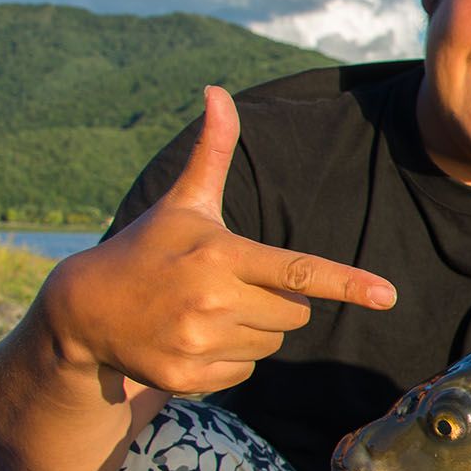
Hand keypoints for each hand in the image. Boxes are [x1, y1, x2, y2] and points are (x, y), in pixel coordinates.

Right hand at [55, 85, 395, 396]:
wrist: (83, 310)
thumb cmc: (149, 248)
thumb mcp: (185, 203)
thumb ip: (213, 152)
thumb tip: (218, 92)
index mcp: (221, 255)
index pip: (298, 271)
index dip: (347, 283)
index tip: (387, 295)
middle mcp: (212, 300)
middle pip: (297, 313)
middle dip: (280, 301)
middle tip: (233, 286)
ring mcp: (198, 342)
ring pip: (273, 343)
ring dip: (255, 330)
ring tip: (208, 310)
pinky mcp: (187, 378)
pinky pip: (246, 372)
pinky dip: (230, 358)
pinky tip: (194, 338)